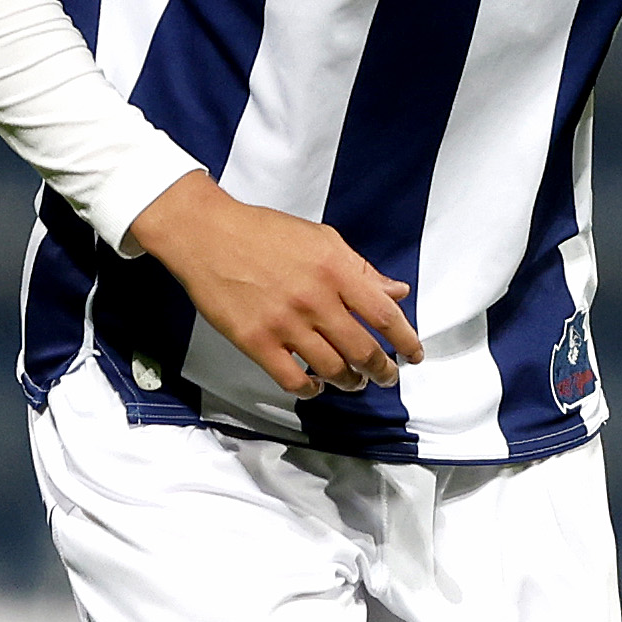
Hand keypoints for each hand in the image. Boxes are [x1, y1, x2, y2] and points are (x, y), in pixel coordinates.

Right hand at [128, 174, 420, 397]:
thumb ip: (361, 268)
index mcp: (335, 270)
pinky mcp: (256, 341)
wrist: (208, 235)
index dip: (406, 341)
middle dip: (382, 370)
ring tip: (352, 381)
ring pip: (332, 369)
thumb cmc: (265, 232)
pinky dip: (311, 389)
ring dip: (349, 382)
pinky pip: (292, 379)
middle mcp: (315, 299)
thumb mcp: (322, 238)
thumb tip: (397, 292)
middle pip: (363, 350)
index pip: (384, 315)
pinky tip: (316, 385)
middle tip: (386, 376)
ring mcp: (285, 323)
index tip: (414, 355)